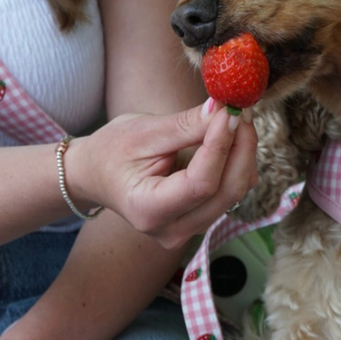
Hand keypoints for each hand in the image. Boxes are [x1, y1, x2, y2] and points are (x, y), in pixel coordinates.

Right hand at [69, 99, 258, 249]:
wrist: (97, 174)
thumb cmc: (112, 151)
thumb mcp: (143, 132)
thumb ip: (186, 125)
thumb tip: (223, 109)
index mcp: (148, 210)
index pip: (200, 183)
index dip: (221, 146)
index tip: (229, 112)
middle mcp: (173, 230)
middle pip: (227, 192)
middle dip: (242, 148)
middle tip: (240, 110)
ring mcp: (190, 228)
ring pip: (235, 192)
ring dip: (243, 153)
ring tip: (235, 118)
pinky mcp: (202, 217)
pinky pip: (232, 191)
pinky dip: (237, 162)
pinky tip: (232, 137)